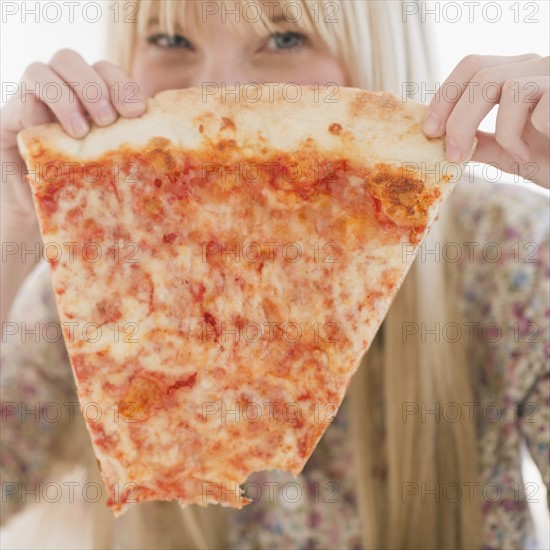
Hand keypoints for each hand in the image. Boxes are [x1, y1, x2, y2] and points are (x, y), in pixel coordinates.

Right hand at [1, 48, 146, 230]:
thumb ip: (129, 151)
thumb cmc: (84, 193)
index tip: (138, 112)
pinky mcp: (10, 116)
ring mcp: (33, 101)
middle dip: (95, 86)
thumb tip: (174, 156)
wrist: (41, 217)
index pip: (105, 72)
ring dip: (69, 96)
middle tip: (108, 121)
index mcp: (89, 102)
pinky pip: (26, 90)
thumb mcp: (111, 169)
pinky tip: (58, 131)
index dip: (122, 84)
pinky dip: (44, 104)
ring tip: (83, 131)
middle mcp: (60, 94)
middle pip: (73, 59)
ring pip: (45, 68)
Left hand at [422, 54, 549, 188]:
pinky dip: (528, 136)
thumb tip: (447, 144)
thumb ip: (486, 144)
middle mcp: (538, 67)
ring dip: (505, 132)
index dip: (444, 97)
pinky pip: (539, 106)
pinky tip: (541, 149)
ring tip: (518, 156)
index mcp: (519, 75)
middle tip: (453, 154)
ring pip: (508, 87)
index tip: (429, 131)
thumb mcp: (514, 154)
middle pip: (481, 74)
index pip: (472, 67)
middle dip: (458, 119)